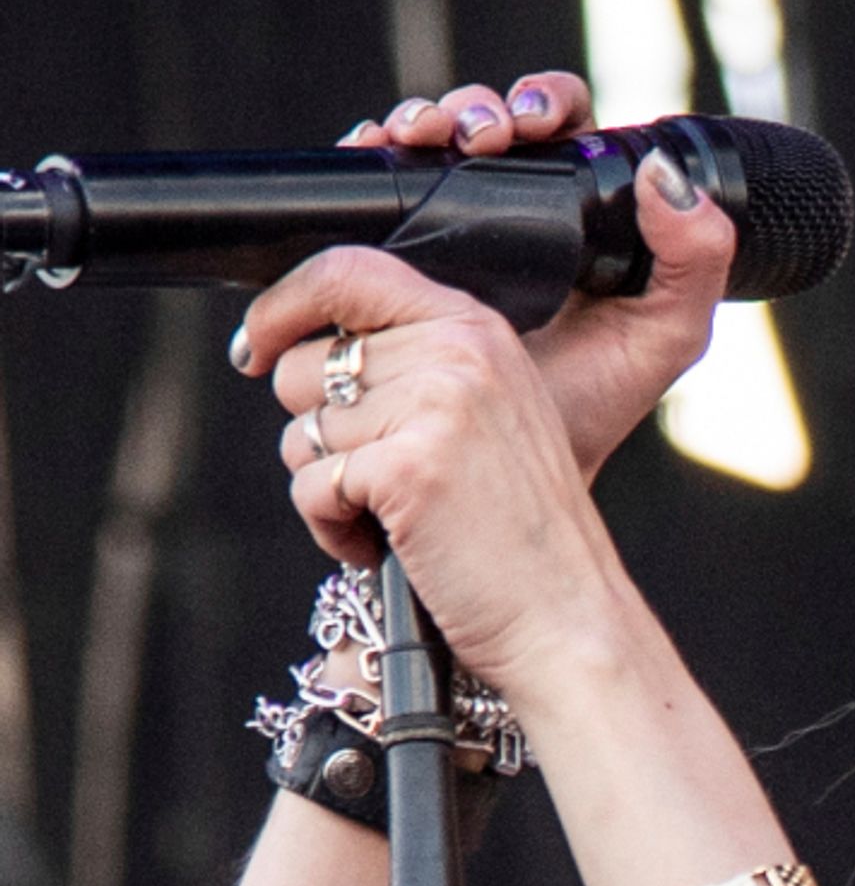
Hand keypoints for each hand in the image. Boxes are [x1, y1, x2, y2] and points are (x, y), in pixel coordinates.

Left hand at [232, 74, 734, 686]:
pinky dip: (333, 530)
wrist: (567, 613)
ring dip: (328, 487)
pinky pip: (312, 487)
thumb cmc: (522, 534)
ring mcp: (438, 405)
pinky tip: (387, 545)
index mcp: (478, 329)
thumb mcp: (488, 417)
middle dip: (318, 433)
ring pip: (301, 433)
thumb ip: (420, 366)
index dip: (282, 306)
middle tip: (379, 478)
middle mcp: (460, 351)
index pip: (350, 272)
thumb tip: (296, 352)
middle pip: (303, 366)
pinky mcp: (409, 466)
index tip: (255, 346)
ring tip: (394, 517)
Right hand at [332, 72, 732, 481]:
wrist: (509, 463)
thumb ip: (697, 258)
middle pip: (483, 121)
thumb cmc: (594, 402)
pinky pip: (371, 190)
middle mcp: (510, 209)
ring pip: (424, 143)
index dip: (545, 101)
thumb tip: (665, 175)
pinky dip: (366, 161)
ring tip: (420, 137)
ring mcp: (448, 229)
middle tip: (477, 134)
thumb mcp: (666, 332)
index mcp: (576, 209)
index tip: (537, 121)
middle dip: (473, 108)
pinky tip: (374, 159)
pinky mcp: (392, 257)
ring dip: (417, 120)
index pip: (559, 123)